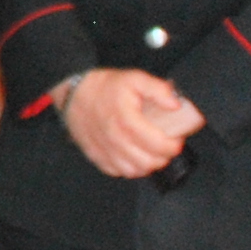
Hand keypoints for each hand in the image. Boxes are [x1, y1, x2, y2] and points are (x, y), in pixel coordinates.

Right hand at [60, 68, 203, 179]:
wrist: (74, 92)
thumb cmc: (106, 86)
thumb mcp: (135, 78)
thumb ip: (159, 90)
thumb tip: (176, 105)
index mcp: (128, 121)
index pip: (158, 145)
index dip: (173, 146)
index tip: (176, 139)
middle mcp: (115, 139)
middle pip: (148, 162)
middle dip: (163, 157)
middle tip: (165, 145)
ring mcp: (104, 150)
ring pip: (133, 171)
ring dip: (147, 165)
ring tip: (151, 152)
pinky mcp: (95, 156)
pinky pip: (117, 171)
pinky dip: (129, 168)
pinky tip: (133, 156)